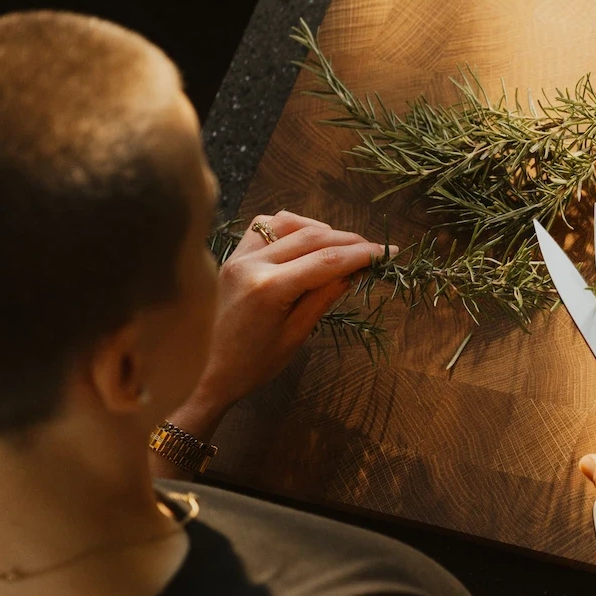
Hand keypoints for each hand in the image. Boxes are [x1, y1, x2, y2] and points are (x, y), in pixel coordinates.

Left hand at [193, 210, 391, 415]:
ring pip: (287, 223)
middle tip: (373, 250)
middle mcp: (251, 263)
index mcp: (268, 289)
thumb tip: (355, 270)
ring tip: (340, 247)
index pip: (327, 261)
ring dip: (320, 229)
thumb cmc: (253, 365)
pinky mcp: (232, 255)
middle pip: (312, 237)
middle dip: (348, 241)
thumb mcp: (296, 335)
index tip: (389, 251)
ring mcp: (238, 256)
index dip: (362, 254)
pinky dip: (290, 227)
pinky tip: (304, 241)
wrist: (206, 372)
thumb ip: (324, 296)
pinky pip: (264, 226)